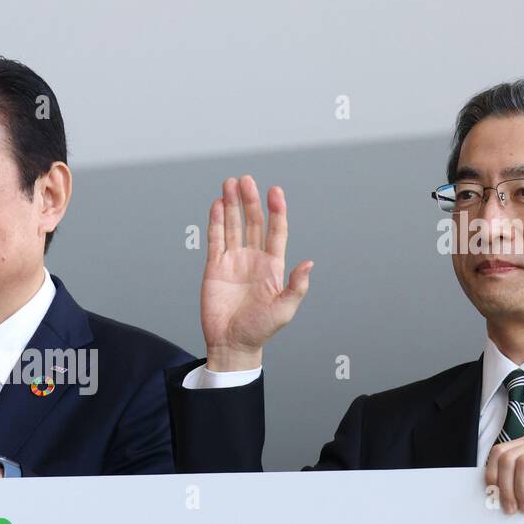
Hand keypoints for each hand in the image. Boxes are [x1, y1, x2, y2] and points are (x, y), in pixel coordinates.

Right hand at [200, 176, 312, 370]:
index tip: (275, 191)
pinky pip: (216, 240)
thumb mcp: (285, 310)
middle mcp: (253, 259)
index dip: (276, 211)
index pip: (276, 231)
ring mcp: (233, 261)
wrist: (232, 344)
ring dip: (232, 205)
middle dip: (250, 200)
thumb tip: (309, 263)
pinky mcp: (214, 267)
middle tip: (246, 180)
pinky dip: (216, 222)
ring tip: (230, 184)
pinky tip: (217, 205)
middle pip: (253, 222)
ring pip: (233, 226)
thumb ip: (296, 286)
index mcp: (273, 266)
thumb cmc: (260, 330)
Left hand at [484, 436, 523, 513]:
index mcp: (522, 445)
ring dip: (522, 488)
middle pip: (507, 459)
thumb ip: (516, 481)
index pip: (498, 453)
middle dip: (506, 487)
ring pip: (523, 463)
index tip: (493, 493)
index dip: (492, 473)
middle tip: (511, 508)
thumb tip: (494, 497)